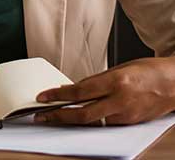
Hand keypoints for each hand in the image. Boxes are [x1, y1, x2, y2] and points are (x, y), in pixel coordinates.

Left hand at [35, 57, 174, 125]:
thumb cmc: (149, 71)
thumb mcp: (118, 69)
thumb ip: (95, 80)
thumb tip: (72, 89)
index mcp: (116, 82)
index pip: (79, 91)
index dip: (58, 96)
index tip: (43, 97)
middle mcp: (121, 100)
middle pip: (84, 114)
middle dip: (59, 116)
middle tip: (42, 116)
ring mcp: (128, 114)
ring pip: (94, 121)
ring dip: (74, 119)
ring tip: (57, 116)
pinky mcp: (132, 123)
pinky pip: (106, 123)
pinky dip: (92, 120)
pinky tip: (81, 116)